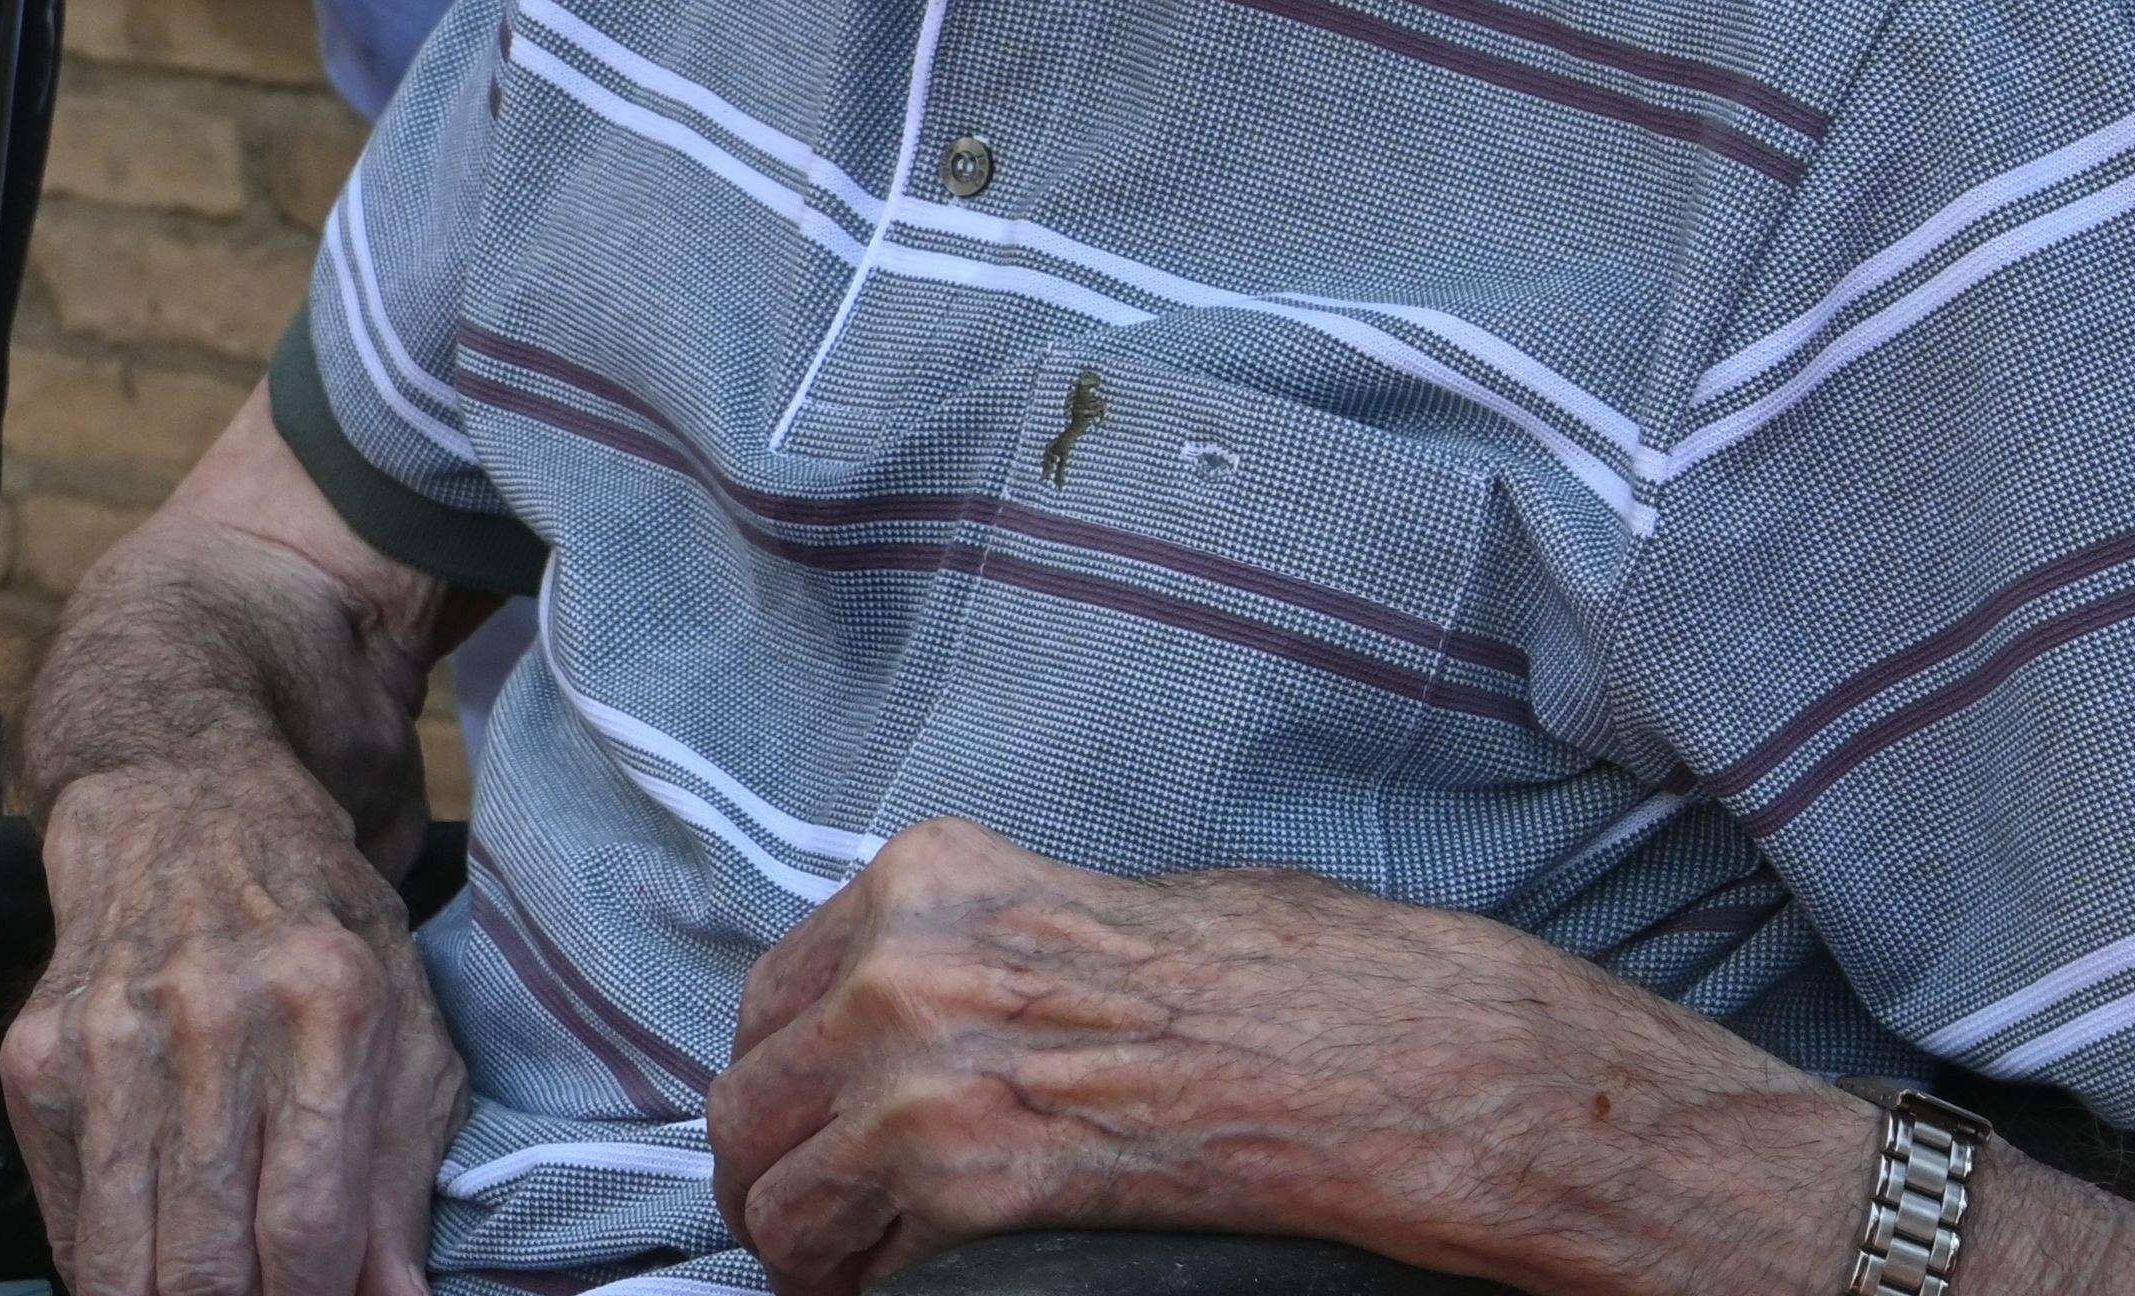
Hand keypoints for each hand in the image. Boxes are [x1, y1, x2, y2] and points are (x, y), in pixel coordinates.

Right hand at [1, 759, 459, 1295]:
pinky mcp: (36, 1055)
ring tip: (203, 1291)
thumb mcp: (401, 1020)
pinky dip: (106, 1268)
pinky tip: (149, 1252)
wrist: (182, 803)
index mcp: (327, 1004)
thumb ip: (402, 1173)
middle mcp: (211, 1017)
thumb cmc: (311, 923)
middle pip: (208, 1266)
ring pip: (125, 1261)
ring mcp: (109, 1038)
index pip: (307, 1231)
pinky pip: (67, 1222)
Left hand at [713, 820, 1879, 1295]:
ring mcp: (920, 1067)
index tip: (808, 1133)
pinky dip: (855, 1283)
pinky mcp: (965, 1174)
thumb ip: (986, 945)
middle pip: (749, 1091)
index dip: (785, 1080)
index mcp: (929, 878)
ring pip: (770, 1185)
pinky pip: (840, 1252)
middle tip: (820, 1225)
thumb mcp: (1095, 907)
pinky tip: (900, 1288)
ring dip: (803, 1238)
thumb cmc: (1272, 985)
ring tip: (852, 1269)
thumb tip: (920, 1003)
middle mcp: (900, 959)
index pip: (773, 993)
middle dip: (773, 1165)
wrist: (1385, 1057)